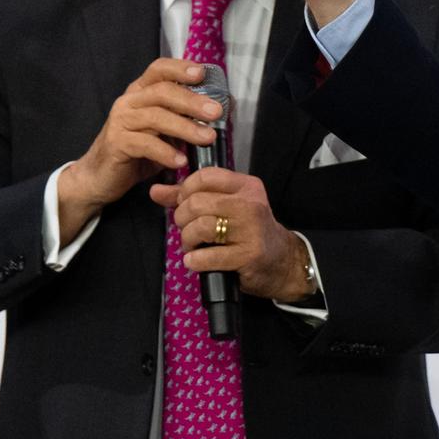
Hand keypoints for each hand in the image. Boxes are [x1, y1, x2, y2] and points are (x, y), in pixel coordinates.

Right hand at [56, 59, 219, 235]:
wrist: (100, 176)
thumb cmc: (135, 151)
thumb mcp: (160, 131)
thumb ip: (180, 119)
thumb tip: (215, 113)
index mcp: (139, 92)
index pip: (158, 69)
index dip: (180, 68)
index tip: (202, 73)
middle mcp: (128, 102)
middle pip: (162, 92)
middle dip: (191, 101)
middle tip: (216, 112)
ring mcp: (120, 121)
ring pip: (156, 117)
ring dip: (185, 127)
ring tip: (207, 138)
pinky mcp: (116, 143)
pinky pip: (145, 144)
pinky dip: (166, 152)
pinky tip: (181, 161)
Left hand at [149, 167, 311, 301]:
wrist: (283, 262)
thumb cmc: (249, 232)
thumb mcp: (226, 208)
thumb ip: (190, 197)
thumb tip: (155, 191)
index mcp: (246, 186)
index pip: (206, 176)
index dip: (185, 190)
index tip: (184, 204)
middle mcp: (251, 204)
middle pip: (198, 202)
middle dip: (182, 218)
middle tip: (186, 229)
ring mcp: (251, 230)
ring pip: (201, 227)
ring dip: (188, 240)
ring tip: (191, 246)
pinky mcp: (249, 255)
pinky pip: (209, 256)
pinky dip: (195, 260)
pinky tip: (194, 261)